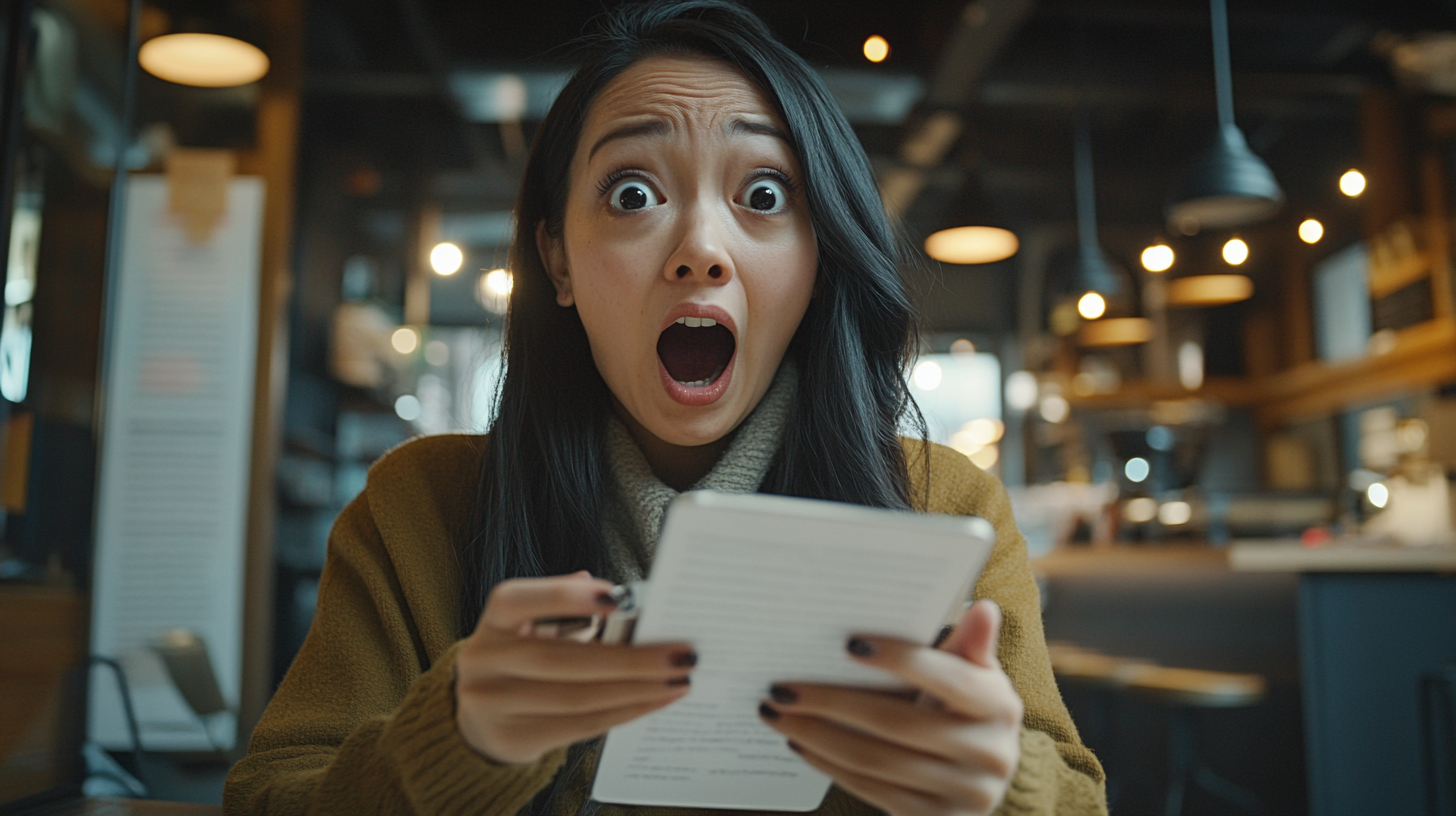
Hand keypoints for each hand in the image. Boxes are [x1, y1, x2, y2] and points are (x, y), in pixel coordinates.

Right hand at [455, 571, 695, 764]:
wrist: (480, 717)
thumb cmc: (522, 658)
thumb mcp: (532, 625)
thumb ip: (568, 608)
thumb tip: (624, 600)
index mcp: (494, 621)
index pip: (517, 601)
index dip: (564, 597)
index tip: (617, 597)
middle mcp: (484, 661)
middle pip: (560, 659)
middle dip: (628, 658)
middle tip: (680, 653)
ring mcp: (493, 704)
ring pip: (576, 698)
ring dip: (637, 689)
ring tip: (678, 679)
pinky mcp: (514, 738)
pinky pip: (580, 726)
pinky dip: (625, 711)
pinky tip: (656, 700)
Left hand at [758, 601, 1022, 815]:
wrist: (980, 782)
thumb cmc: (967, 713)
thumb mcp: (976, 678)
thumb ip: (969, 647)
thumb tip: (984, 610)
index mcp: (999, 706)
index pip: (947, 679)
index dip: (899, 659)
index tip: (848, 642)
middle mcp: (991, 754)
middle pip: (898, 723)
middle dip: (832, 702)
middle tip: (782, 687)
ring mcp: (965, 794)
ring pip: (875, 760)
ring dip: (817, 735)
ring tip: (778, 714)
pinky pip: (872, 790)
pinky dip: (830, 765)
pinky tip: (801, 743)